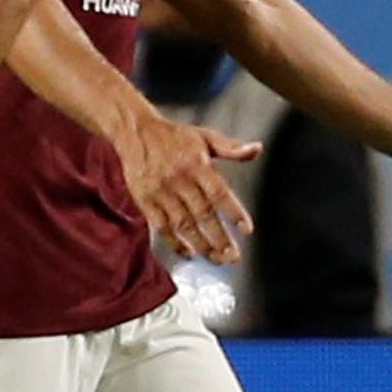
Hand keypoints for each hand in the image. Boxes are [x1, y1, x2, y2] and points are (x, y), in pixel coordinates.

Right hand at [114, 111, 261, 262]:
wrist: (135, 131)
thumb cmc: (174, 136)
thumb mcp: (205, 137)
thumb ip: (231, 147)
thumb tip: (256, 149)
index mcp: (197, 164)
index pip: (219, 192)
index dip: (234, 212)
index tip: (247, 230)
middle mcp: (180, 180)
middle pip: (202, 214)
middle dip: (219, 238)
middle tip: (233, 257)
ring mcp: (161, 191)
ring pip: (183, 224)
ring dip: (201, 244)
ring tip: (216, 259)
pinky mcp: (145, 200)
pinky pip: (161, 226)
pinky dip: (174, 242)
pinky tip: (188, 254)